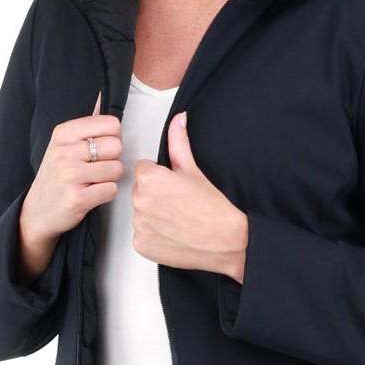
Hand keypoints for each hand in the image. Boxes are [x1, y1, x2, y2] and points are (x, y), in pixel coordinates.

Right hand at [18, 95, 122, 282]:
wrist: (37, 211)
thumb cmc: (56, 176)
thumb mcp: (63, 144)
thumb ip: (87, 123)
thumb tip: (102, 96)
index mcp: (63, 133)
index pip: (112, 124)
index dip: (113, 138)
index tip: (100, 148)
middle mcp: (65, 151)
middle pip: (117, 146)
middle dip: (112, 159)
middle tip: (96, 168)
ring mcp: (69, 175)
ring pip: (116, 169)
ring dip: (109, 178)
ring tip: (92, 181)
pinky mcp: (77, 198)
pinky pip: (111, 190)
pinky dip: (106, 194)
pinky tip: (91, 194)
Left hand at [132, 112, 247, 281]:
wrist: (225, 240)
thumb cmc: (212, 207)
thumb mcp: (193, 169)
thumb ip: (179, 142)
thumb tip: (178, 120)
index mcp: (150, 178)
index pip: (143, 169)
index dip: (161, 176)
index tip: (175, 187)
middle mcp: (140, 200)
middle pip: (140, 191)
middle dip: (155, 195)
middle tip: (179, 203)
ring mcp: (139, 225)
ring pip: (140, 213)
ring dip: (153, 215)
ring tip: (178, 219)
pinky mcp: (141, 245)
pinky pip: (142, 235)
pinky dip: (154, 235)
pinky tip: (173, 233)